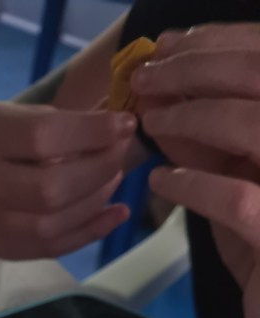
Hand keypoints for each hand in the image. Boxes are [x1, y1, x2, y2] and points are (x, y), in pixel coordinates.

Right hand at [0, 102, 136, 259]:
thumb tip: (119, 130)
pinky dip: (90, 231)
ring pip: (53, 223)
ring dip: (95, 201)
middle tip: (120, 154)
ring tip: (113, 178)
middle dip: (98, 170)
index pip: (42, 138)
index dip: (91, 133)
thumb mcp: (18, 115)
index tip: (124, 125)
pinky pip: (51, 247)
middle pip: (50, 188)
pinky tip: (114, 214)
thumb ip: (62, 123)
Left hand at [130, 24, 259, 317]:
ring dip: (193, 115)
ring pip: (252, 124)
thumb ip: (211, 148)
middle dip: (195, 67)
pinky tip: (163, 181)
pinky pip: (236, 198)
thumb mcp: (239, 186)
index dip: (218, 43)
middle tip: (145, 76)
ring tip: (150, 122)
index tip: (166, 46)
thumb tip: (165, 103)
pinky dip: (194, 184)